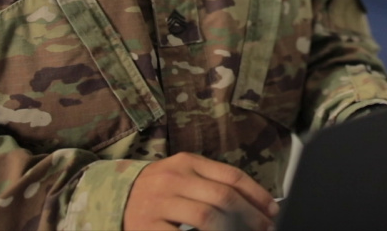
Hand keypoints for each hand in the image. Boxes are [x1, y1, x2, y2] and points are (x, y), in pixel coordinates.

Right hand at [124, 153, 277, 230]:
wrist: (113, 197)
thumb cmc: (158, 189)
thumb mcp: (183, 176)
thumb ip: (213, 183)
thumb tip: (253, 202)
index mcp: (187, 162)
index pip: (231, 176)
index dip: (257, 195)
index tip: (272, 210)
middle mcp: (174, 178)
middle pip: (224, 196)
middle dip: (251, 216)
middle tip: (265, 228)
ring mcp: (159, 203)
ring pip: (208, 217)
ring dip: (232, 230)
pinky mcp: (148, 227)